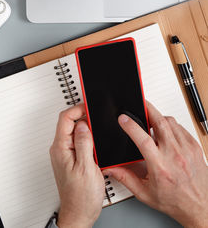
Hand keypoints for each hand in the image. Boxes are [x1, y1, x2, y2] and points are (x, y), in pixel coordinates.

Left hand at [50, 104, 104, 227]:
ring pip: (74, 132)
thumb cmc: (81, 196)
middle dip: (83, 117)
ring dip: (86, 128)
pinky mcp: (71, 158)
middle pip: (68, 123)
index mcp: (61, 148)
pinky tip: (95, 142)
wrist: (79, 212)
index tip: (89, 107)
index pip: (65, 119)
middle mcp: (60, 149)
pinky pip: (77, 141)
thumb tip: (83, 125)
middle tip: (96, 118)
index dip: (77, 110)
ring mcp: (65, 154)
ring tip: (97, 130)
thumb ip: (84, 143)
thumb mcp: (86, 167)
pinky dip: (86, 137)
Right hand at [103, 101, 207, 227]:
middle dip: (148, 109)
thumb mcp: (145, 193)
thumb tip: (111, 169)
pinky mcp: (194, 146)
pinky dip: (170, 124)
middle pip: (160, 122)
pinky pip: (180, 127)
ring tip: (151, 120)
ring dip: (158, 117)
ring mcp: (187, 149)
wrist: (200, 206)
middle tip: (140, 103)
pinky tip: (165, 131)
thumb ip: (125, 178)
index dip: (131, 126)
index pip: (143, 140)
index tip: (123, 119)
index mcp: (160, 167)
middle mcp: (175, 155)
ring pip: (170, 122)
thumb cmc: (175, 201)